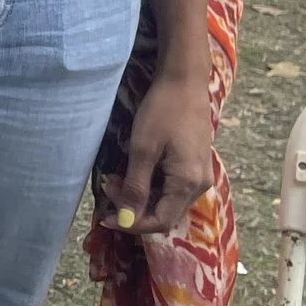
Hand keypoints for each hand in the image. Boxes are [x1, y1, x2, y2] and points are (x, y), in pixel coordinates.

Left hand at [109, 70, 214, 234]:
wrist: (184, 82)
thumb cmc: (163, 111)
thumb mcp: (143, 149)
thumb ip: (136, 187)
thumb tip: (127, 219)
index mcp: (188, 183)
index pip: (161, 221)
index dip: (132, 223)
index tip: (106, 216)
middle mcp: (199, 185)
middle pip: (165, 213)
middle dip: (133, 207)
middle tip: (107, 187)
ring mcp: (199, 175)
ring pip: (167, 200)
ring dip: (139, 195)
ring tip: (114, 178)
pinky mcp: (194, 165)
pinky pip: (171, 187)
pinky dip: (149, 185)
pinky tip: (131, 172)